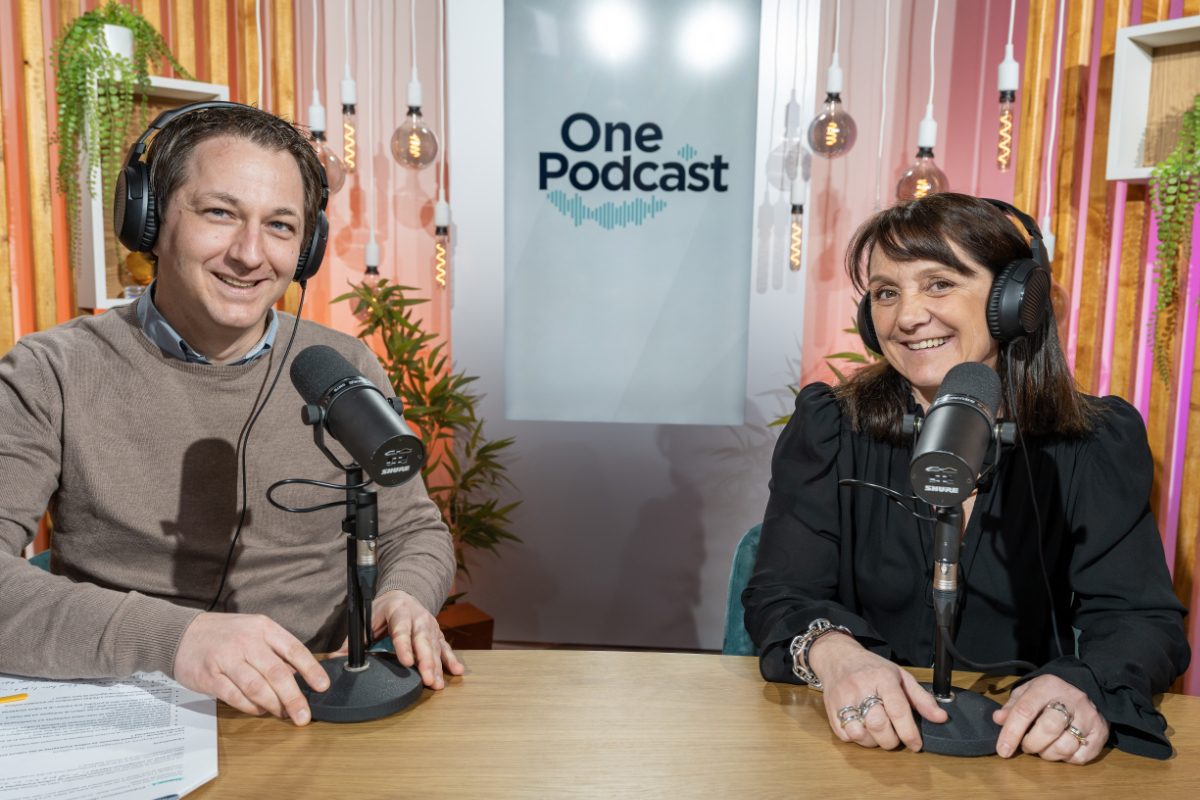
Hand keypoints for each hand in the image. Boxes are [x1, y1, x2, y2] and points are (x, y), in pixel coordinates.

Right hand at [174, 612, 328, 725]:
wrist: (181, 634)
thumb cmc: (224, 634)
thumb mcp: (254, 631)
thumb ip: (276, 651)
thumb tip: (300, 675)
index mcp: (263, 628)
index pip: (294, 649)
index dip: (311, 670)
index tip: (322, 686)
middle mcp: (247, 641)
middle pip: (277, 673)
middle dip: (294, 697)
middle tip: (304, 715)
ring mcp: (227, 658)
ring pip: (257, 687)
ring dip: (274, 705)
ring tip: (283, 714)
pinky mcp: (210, 676)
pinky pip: (235, 696)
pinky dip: (251, 707)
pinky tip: (260, 710)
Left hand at [332, 590, 464, 688]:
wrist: (402, 596)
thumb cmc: (382, 610)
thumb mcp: (366, 620)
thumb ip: (354, 640)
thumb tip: (335, 659)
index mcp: (399, 610)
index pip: (401, 630)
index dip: (404, 646)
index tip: (407, 662)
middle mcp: (418, 617)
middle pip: (423, 640)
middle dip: (426, 661)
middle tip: (427, 679)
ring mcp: (430, 625)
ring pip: (435, 647)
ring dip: (437, 666)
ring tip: (437, 684)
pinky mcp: (437, 634)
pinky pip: (445, 647)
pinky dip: (450, 660)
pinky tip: (456, 671)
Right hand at [808, 632, 946, 750]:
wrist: (837, 656)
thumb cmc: (871, 668)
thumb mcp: (900, 676)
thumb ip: (921, 698)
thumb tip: (940, 718)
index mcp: (882, 677)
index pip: (897, 710)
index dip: (909, 732)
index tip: (916, 744)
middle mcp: (861, 687)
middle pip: (878, 725)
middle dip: (891, 740)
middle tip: (895, 738)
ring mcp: (843, 698)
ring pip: (860, 733)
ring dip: (873, 741)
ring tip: (878, 733)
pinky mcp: (830, 708)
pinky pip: (845, 735)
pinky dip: (857, 739)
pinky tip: (862, 729)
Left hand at [993, 674, 1108, 763]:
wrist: (1089, 687)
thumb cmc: (1052, 693)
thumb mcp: (1029, 691)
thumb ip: (1013, 706)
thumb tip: (998, 719)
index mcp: (1046, 687)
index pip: (1025, 711)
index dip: (1011, 732)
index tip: (1003, 750)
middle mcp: (1070, 700)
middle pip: (1048, 729)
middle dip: (1031, 744)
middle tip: (1026, 746)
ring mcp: (1088, 717)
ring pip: (1065, 746)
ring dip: (1048, 754)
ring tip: (1043, 747)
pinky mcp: (1101, 733)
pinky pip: (1081, 757)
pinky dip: (1066, 759)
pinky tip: (1061, 749)